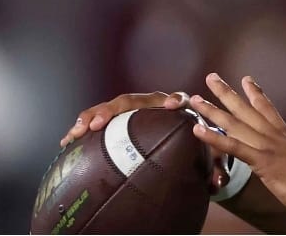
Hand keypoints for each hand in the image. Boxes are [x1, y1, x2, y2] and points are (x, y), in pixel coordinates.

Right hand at [60, 91, 230, 193]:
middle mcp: (154, 103)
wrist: (193, 132)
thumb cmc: (202, 140)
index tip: (173, 105)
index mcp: (179, 106)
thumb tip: (217, 185)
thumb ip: (217, 167)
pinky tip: (68, 141)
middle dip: (113, 110)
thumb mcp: (213, 152)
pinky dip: (84, 126)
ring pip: (112, 107)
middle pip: (133, 100)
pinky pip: (100, 119)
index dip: (174, 100)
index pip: (177, 98)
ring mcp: (136, 109)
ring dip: (92, 116)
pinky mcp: (122, 119)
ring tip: (76, 132)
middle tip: (98, 123)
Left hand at [189, 73, 285, 223]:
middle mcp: (274, 135)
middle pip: (246, 109)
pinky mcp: (262, 161)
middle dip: (226, 93)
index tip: (245, 79)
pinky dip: (214, 137)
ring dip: (212, 111)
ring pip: (235, 124)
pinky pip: (233, 147)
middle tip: (211, 78)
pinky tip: (198, 130)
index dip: (255, 93)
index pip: (267, 108)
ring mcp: (267, 146)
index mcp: (285, 134)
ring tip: (195, 100)